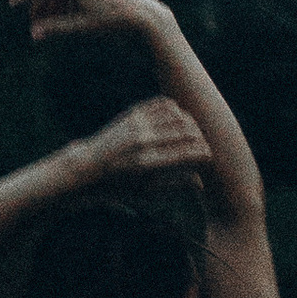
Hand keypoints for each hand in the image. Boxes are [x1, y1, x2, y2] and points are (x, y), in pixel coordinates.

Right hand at [9, 0, 178, 43]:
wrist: (143, 14)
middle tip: (35, 25)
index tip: (11, 4)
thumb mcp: (81, 26)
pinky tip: (67, 17)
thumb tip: (33, 34)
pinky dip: (65, 2)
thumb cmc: (112, 21)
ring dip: (53, 5)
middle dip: (40, 5)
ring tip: (51, 24)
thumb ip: (56, 28)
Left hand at [74, 96, 208, 180]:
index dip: (204, 154)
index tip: (208, 156)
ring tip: (192, 131)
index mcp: (148, 164)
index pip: (188, 154)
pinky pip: (161, 104)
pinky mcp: (132, 115)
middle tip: (202, 144)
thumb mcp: (146, 193)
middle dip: (200, 137)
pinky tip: (178, 117)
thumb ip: (174, 186)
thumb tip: (201, 184)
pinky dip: (175, 108)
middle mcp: (143, 142)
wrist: (89, 166)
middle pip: (186, 132)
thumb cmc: (119, 186)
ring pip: (177, 114)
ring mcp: (137, 125)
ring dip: (189, 122)